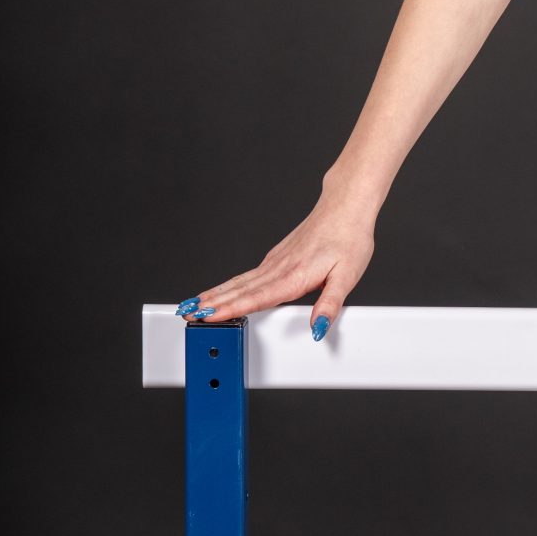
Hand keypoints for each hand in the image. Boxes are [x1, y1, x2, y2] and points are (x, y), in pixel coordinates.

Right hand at [175, 189, 377, 340]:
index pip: (258, 297)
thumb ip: (330, 304)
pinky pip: (248, 275)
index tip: (210, 316)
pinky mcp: (277, 257)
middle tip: (187, 315)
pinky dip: (229, 285)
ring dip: (215, 294)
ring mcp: (276, 261)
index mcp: (295, 275)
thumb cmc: (349, 239)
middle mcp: (280, 267)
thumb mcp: (348, 276)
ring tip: (193, 305)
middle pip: (240, 289)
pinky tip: (220, 292)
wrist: (345, 208)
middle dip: (212, 304)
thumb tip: (318, 327)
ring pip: (239, 281)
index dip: (232, 309)